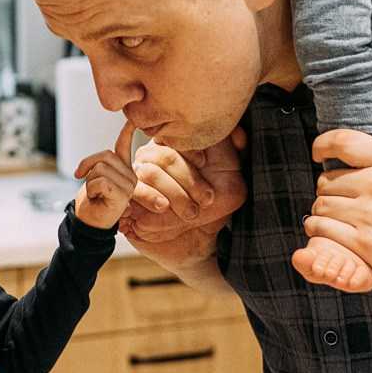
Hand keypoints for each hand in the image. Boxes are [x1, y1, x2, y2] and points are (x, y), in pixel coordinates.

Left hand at [74, 120, 138, 228]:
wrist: (89, 224)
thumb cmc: (91, 201)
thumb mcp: (94, 177)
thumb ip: (101, 164)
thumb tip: (100, 159)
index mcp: (124, 169)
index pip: (124, 145)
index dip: (127, 132)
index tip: (131, 120)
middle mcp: (131, 175)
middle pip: (105, 155)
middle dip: (87, 165)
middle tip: (85, 181)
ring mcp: (129, 185)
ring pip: (100, 167)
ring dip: (89, 180)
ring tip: (94, 193)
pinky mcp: (123, 194)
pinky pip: (99, 181)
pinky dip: (91, 189)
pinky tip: (97, 198)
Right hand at [119, 130, 247, 265]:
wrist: (201, 237)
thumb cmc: (214, 202)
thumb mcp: (232, 175)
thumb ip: (235, 151)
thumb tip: (240, 135)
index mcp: (174, 145)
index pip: (174, 135)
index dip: (188, 147)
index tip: (204, 161)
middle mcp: (152, 156)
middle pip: (163, 155)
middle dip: (188, 179)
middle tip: (206, 199)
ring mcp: (138, 176)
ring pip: (150, 172)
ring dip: (175, 192)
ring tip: (191, 211)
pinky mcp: (130, 197)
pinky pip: (134, 190)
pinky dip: (150, 197)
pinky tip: (164, 207)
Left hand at [298, 130, 371, 296]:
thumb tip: (351, 145)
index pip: (344, 142)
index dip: (323, 144)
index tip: (319, 153)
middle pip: (327, 180)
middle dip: (328, 189)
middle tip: (340, 198)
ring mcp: (371, 216)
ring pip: (321, 205)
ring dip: (321, 211)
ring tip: (334, 216)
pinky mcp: (364, 243)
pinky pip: (322, 229)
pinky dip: (318, 229)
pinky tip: (328, 230)